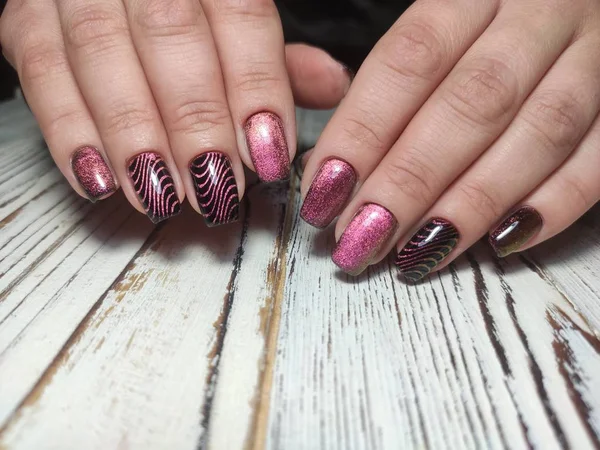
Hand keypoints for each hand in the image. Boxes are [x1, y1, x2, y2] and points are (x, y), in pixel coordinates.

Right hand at [0, 0, 349, 224]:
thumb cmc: (185, 6)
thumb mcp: (236, 20)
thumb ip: (274, 57)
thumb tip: (332, 84)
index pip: (241, 14)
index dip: (256, 89)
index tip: (268, 158)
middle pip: (170, 34)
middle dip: (194, 121)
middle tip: (216, 190)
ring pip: (102, 52)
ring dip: (133, 135)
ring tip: (161, 196)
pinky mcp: (27, 16)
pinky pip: (40, 69)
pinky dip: (68, 130)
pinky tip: (98, 179)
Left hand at [300, 0, 599, 279]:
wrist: (574, 1)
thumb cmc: (489, 22)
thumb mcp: (441, 19)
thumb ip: (389, 82)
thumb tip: (332, 169)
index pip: (409, 59)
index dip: (362, 132)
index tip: (324, 194)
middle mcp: (541, 12)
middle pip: (472, 102)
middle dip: (410, 181)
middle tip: (361, 239)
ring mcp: (595, 53)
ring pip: (539, 133)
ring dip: (472, 203)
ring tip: (417, 255)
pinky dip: (555, 204)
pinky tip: (500, 242)